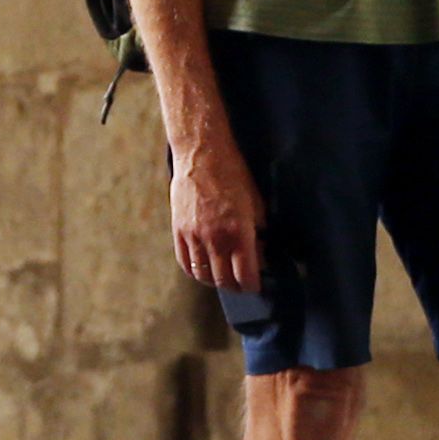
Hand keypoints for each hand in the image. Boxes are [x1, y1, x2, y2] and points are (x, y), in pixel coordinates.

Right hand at [167, 125, 268, 294]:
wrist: (202, 153)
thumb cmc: (234, 174)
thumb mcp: (256, 203)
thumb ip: (258, 233)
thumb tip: (260, 255)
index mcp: (239, 231)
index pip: (246, 275)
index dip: (252, 285)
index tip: (256, 285)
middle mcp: (215, 238)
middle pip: (224, 280)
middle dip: (236, 286)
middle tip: (241, 284)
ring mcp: (194, 236)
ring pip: (203, 275)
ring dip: (215, 281)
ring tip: (223, 278)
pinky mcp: (179, 230)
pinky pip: (185, 262)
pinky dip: (195, 271)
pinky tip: (203, 269)